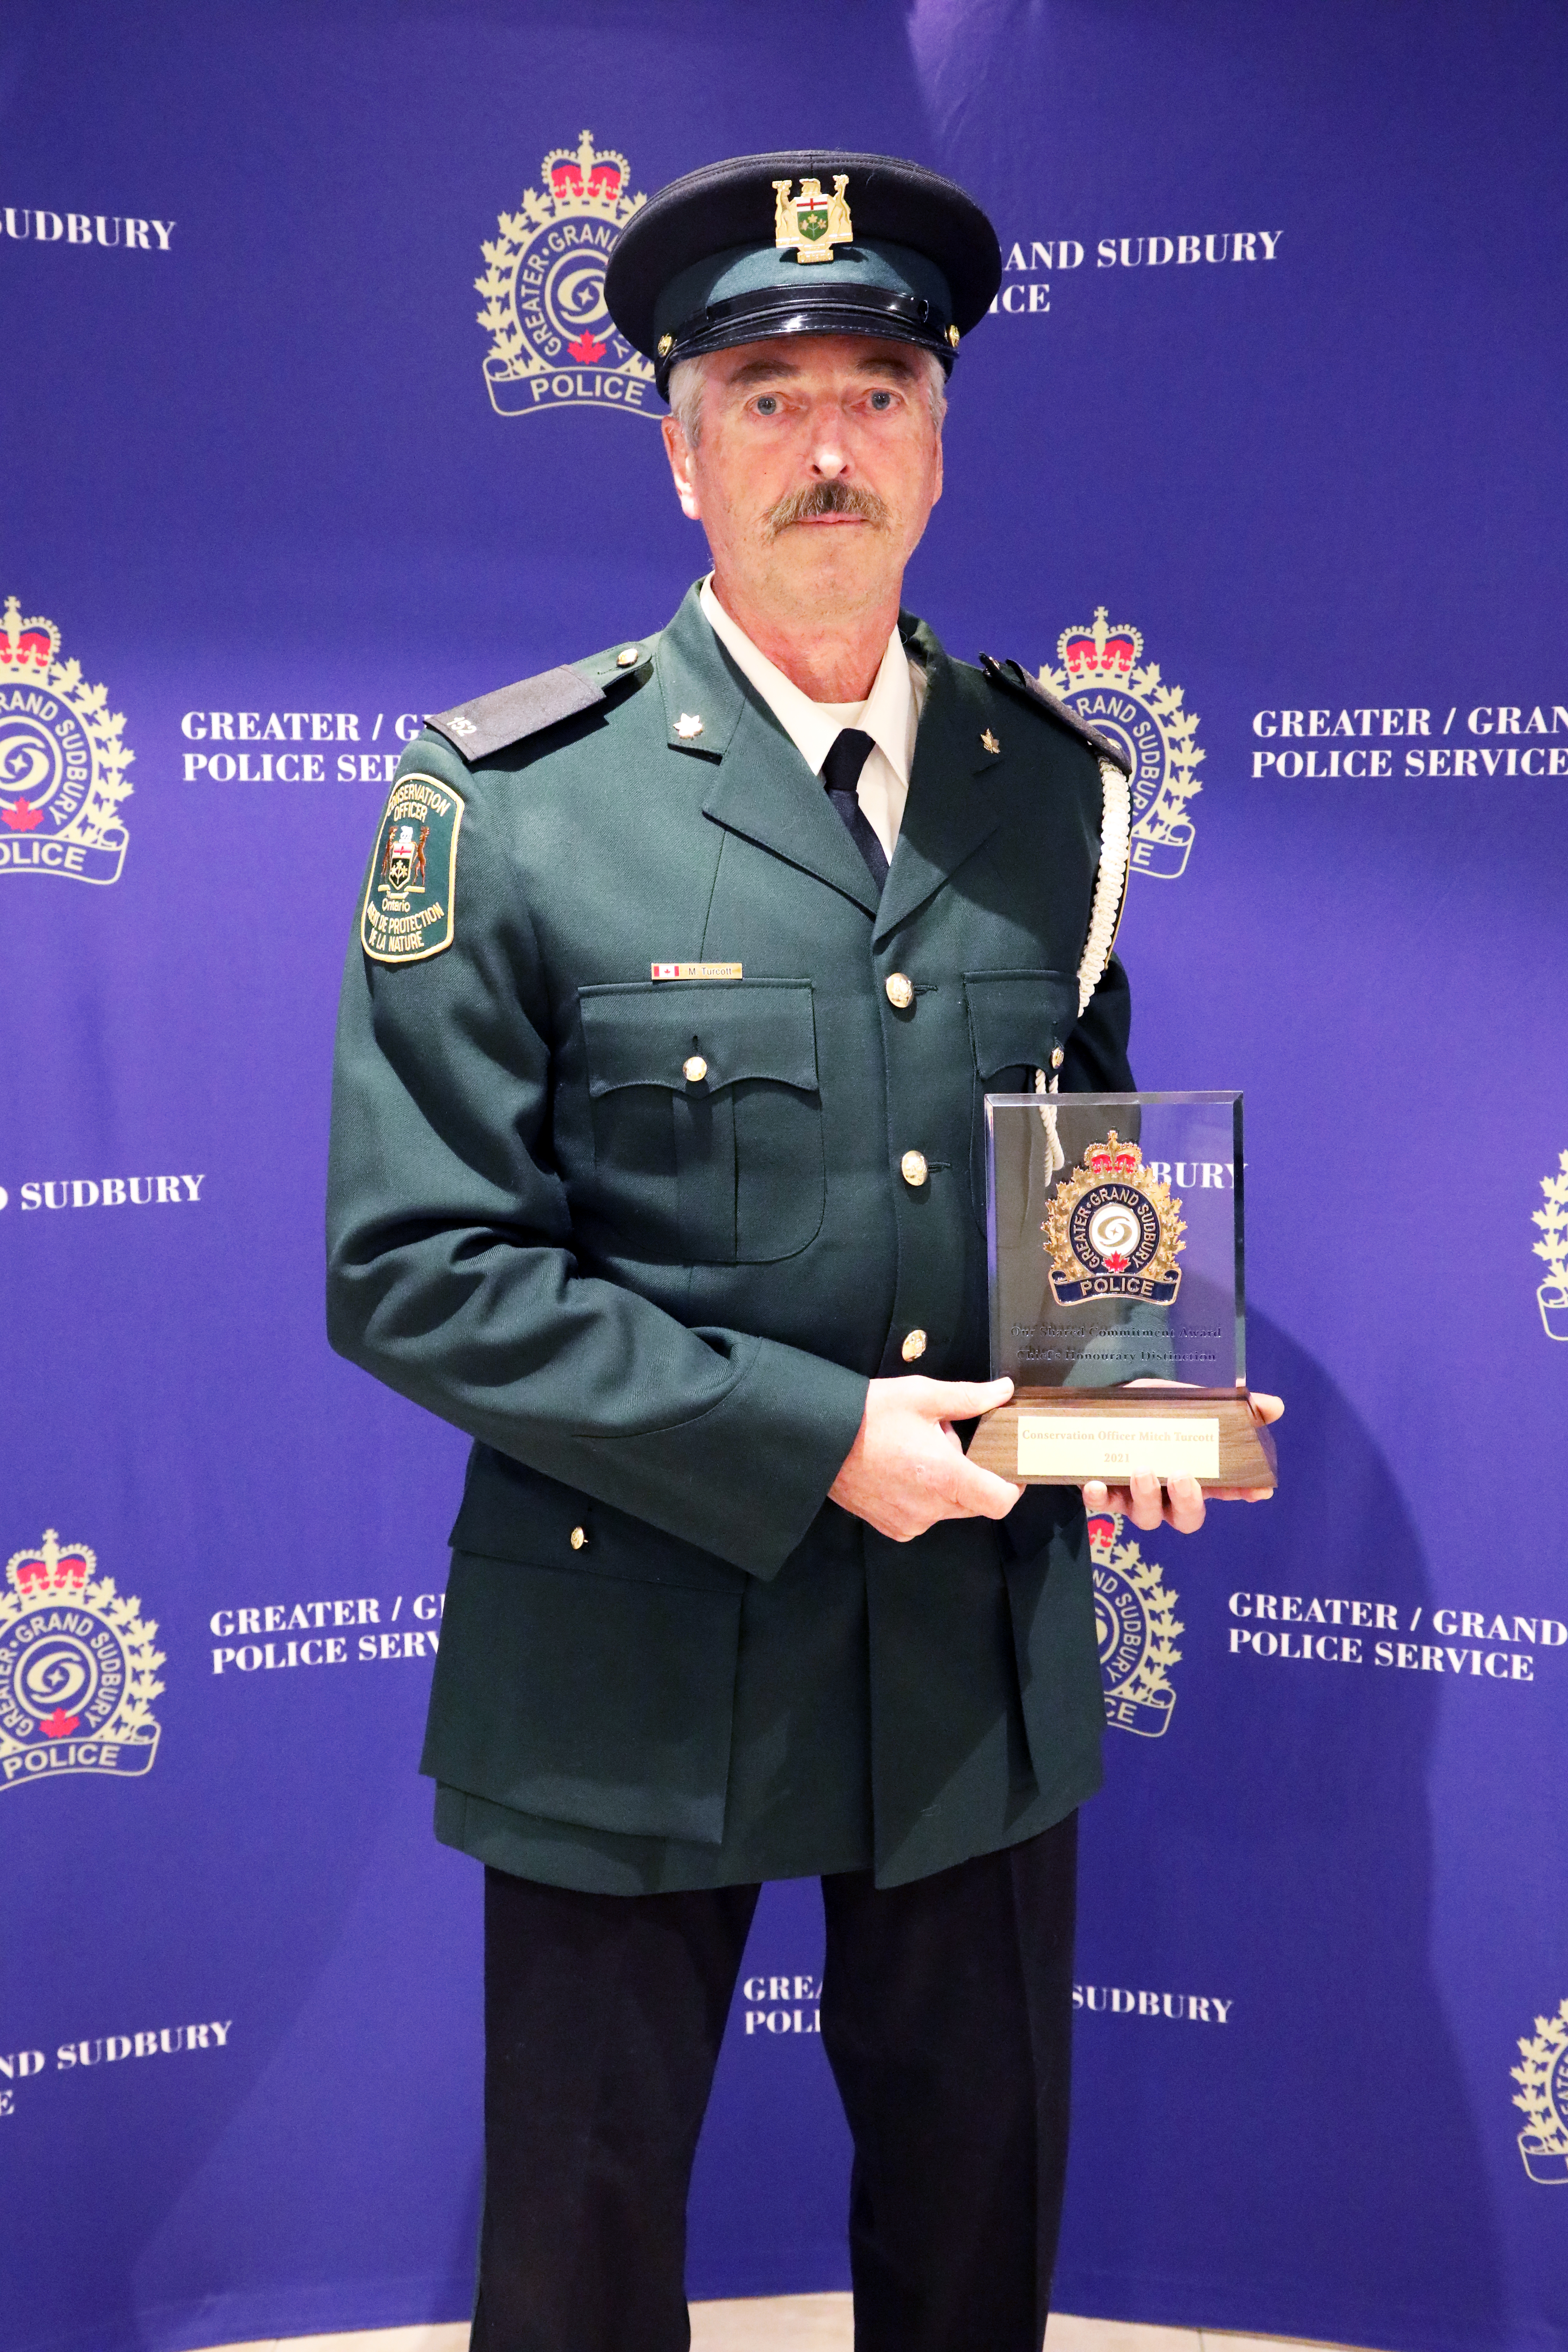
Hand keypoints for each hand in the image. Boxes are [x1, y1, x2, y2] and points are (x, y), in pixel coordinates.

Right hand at [830, 1375, 1024, 1541]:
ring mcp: (910, 1522)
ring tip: (917, 1450)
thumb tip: (1004, 1391)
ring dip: (945, 1482)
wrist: (817, 1439)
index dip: (1013, 1484)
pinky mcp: (892, 1527)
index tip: (1009, 1465)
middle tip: (945, 1438)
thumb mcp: (922, 1395)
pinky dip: (923, 1495)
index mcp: (946, 1478)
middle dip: (971, 1472)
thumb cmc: (869, 1414)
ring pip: (949, 1507)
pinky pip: (924, 1515)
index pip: (1000, 1500)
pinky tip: (902, 1469)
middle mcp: (931, 1508)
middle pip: (975, 1501)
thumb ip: (969, 1397)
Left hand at [1083, 1392, 1284, 1535]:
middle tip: (1182, 1476)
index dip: (1243, 1492)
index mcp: (1196, 1474)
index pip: (1226, 1491)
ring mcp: (1137, 1496)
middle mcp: (1169, 1494)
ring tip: (1142, 1470)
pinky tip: (1095, 1484)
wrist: (1107, 1402)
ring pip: (1147, 1517)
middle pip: (1186, 1518)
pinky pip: (1103, 1504)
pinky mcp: (1106, 1491)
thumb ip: (1231, 1406)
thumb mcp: (1192, 1401)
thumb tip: (1274, 1406)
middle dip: (1188, 1502)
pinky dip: (1100, 1498)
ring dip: (1146, 1497)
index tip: (1258, 1490)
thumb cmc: (1155, 1409)